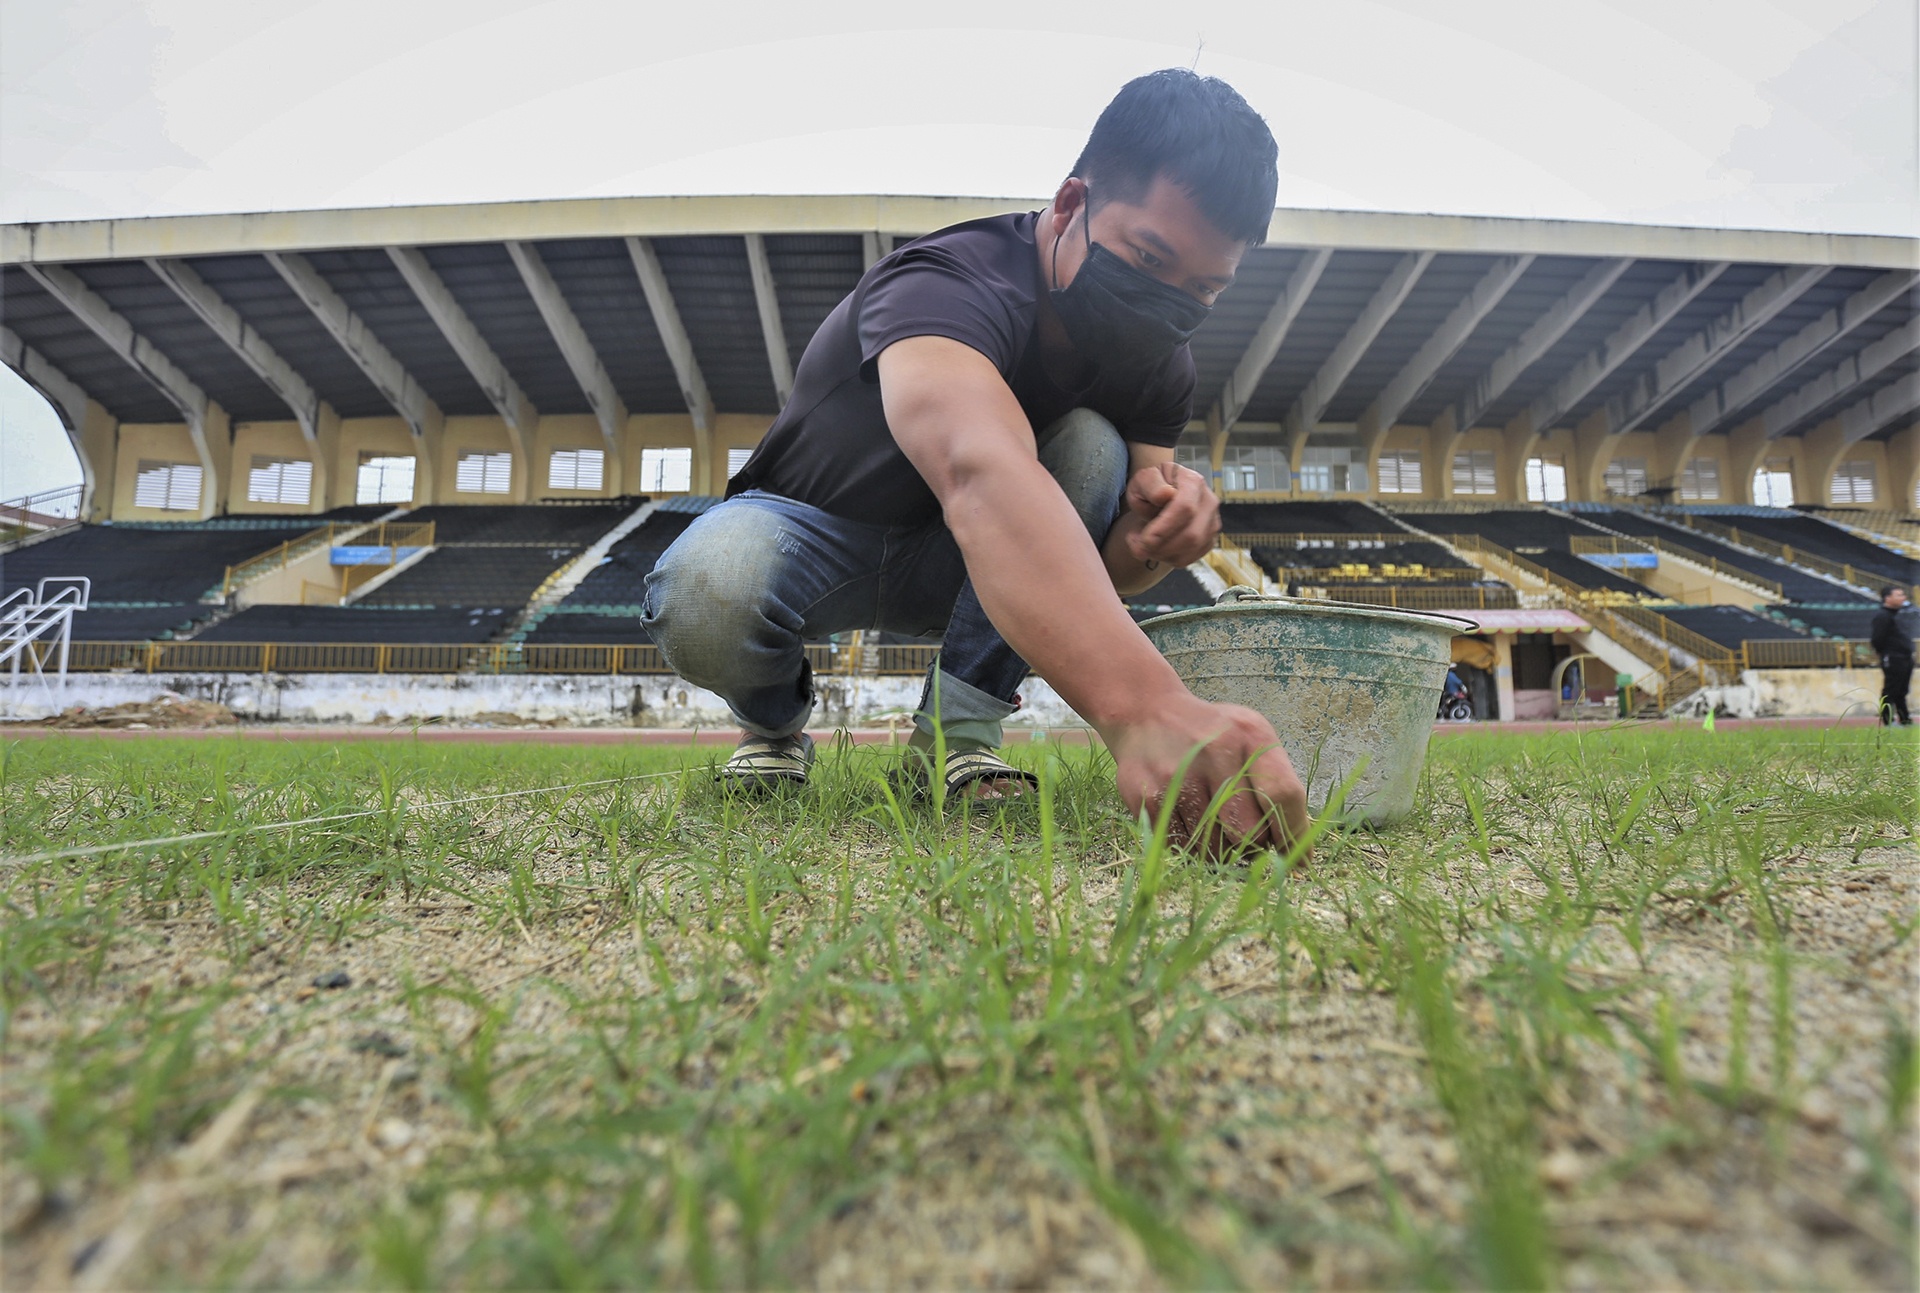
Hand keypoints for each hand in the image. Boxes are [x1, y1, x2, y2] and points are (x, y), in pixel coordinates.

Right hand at [1105, 693, 1310, 860]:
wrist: (1147, 714)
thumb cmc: (1214, 736)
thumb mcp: (1252, 739)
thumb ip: (1278, 785)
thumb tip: (1300, 857)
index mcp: (1249, 735)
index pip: (1282, 795)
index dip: (1293, 834)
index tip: (1297, 859)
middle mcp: (1213, 752)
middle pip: (1249, 832)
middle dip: (1253, 844)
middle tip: (1246, 834)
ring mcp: (1176, 775)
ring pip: (1214, 847)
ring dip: (1220, 847)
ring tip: (1212, 820)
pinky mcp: (1146, 796)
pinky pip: (1181, 847)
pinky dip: (1190, 844)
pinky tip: (1187, 818)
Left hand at [1121, 462, 1219, 568]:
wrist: (1158, 494)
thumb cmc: (1150, 486)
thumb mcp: (1142, 479)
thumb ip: (1150, 484)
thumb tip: (1165, 495)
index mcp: (1193, 482)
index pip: (1185, 508)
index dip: (1164, 528)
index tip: (1144, 539)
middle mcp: (1208, 502)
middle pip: (1192, 534)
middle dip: (1161, 547)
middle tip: (1137, 546)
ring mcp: (1211, 522)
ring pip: (1191, 549)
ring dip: (1162, 554)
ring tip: (1142, 545)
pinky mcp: (1208, 539)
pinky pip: (1189, 558)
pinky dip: (1167, 559)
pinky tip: (1155, 548)